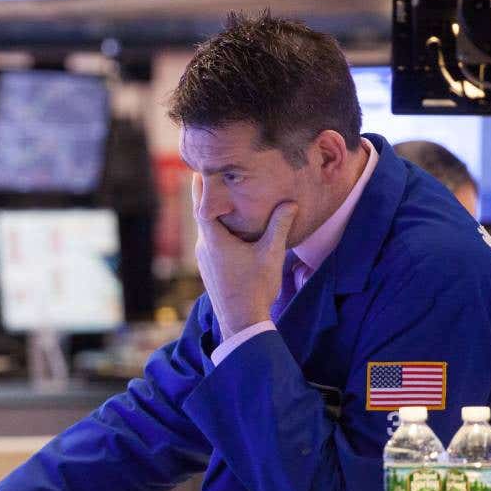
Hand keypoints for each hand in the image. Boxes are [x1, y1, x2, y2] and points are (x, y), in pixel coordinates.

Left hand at [192, 174, 297, 337]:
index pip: (202, 205)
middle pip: (203, 215)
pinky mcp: (209, 269)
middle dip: (207, 197)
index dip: (201, 186)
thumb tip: (290, 203)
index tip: (200, 168)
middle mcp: (204, 247)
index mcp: (214, 240)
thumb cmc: (256, 287)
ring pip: (207, 230)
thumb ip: (279, 227)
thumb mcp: (271, 254)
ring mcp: (204, 259)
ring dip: (213, 215)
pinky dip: (217, 230)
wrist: (241, 322)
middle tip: (211, 176)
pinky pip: (210, 242)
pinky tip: (229, 230)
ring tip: (222, 199)